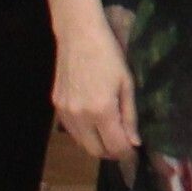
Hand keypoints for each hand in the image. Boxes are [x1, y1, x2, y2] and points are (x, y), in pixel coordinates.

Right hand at [50, 19, 139, 167]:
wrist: (78, 36)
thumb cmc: (109, 55)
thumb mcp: (127, 84)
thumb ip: (129, 116)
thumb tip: (134, 142)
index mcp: (101, 111)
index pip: (115, 146)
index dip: (126, 154)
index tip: (135, 154)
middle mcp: (80, 116)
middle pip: (95, 151)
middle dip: (111, 153)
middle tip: (124, 146)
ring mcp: (65, 112)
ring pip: (81, 143)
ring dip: (96, 145)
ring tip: (111, 136)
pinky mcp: (56, 106)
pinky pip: (71, 130)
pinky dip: (84, 133)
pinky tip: (94, 124)